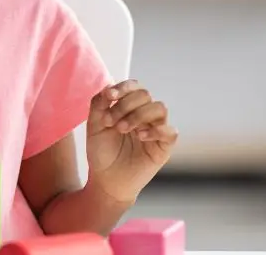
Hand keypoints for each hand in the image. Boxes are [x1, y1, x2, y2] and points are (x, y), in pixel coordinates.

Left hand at [85, 79, 177, 202]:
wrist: (107, 179)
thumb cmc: (101, 151)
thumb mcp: (94, 125)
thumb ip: (98, 104)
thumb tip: (108, 86)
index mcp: (128, 107)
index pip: (134, 86)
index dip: (123, 87)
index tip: (109, 96)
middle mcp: (144, 115)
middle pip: (145, 94)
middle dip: (125, 105)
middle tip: (111, 122)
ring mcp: (156, 129)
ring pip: (159, 107)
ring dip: (138, 115)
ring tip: (122, 129)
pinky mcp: (164, 146)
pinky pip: (171, 131)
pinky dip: (156, 130)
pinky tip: (140, 137)